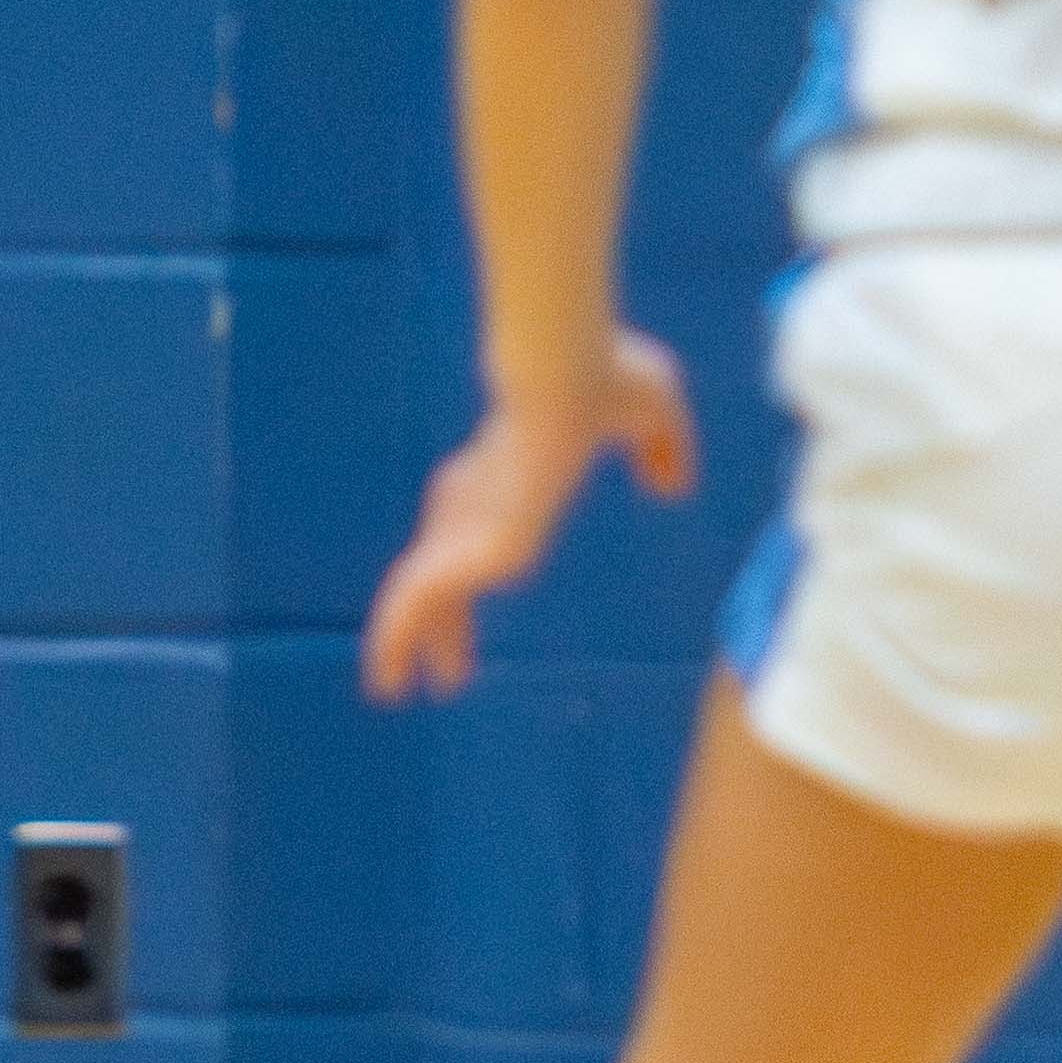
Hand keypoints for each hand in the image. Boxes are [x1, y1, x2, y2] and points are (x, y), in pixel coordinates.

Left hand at [363, 333, 699, 704]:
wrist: (568, 371)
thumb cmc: (605, 375)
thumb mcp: (655, 410)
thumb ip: (664, 447)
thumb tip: (672, 486)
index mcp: (503, 463)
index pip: (472, 517)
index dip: (467, 557)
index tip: (464, 594)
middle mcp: (473, 493)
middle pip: (443, 564)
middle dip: (439, 617)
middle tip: (441, 666)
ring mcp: (465, 519)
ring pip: (420, 590)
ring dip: (402, 641)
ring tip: (391, 690)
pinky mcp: (466, 546)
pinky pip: (415, 600)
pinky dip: (395, 637)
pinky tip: (389, 676)